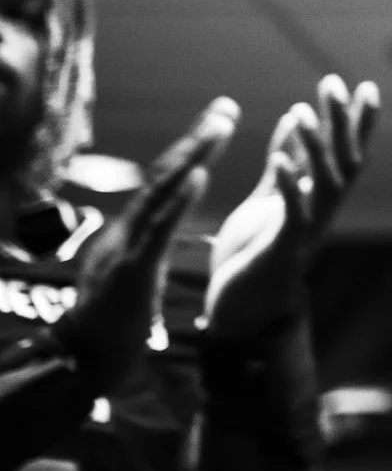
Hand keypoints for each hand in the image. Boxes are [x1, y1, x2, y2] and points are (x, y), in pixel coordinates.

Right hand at [57, 100, 236, 388]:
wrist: (86, 363)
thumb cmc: (113, 322)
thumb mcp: (134, 274)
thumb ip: (145, 248)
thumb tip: (156, 227)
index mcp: (130, 232)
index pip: (164, 183)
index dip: (191, 150)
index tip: (219, 119)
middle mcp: (126, 231)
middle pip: (163, 176)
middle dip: (197, 140)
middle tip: (227, 107)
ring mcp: (126, 247)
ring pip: (161, 193)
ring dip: (192, 157)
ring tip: (220, 126)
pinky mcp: (131, 269)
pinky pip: (158, 229)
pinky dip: (179, 200)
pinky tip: (199, 175)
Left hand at [204, 76, 379, 340]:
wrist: (239, 309)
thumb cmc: (255, 252)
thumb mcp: (269, 198)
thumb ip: (285, 161)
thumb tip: (295, 117)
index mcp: (320, 200)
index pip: (347, 152)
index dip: (357, 121)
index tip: (364, 86)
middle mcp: (323, 212)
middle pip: (343, 160)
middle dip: (340, 122)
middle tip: (334, 83)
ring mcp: (307, 230)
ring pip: (324, 183)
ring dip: (314, 147)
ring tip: (301, 112)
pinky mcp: (283, 248)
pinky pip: (293, 213)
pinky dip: (290, 185)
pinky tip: (282, 160)